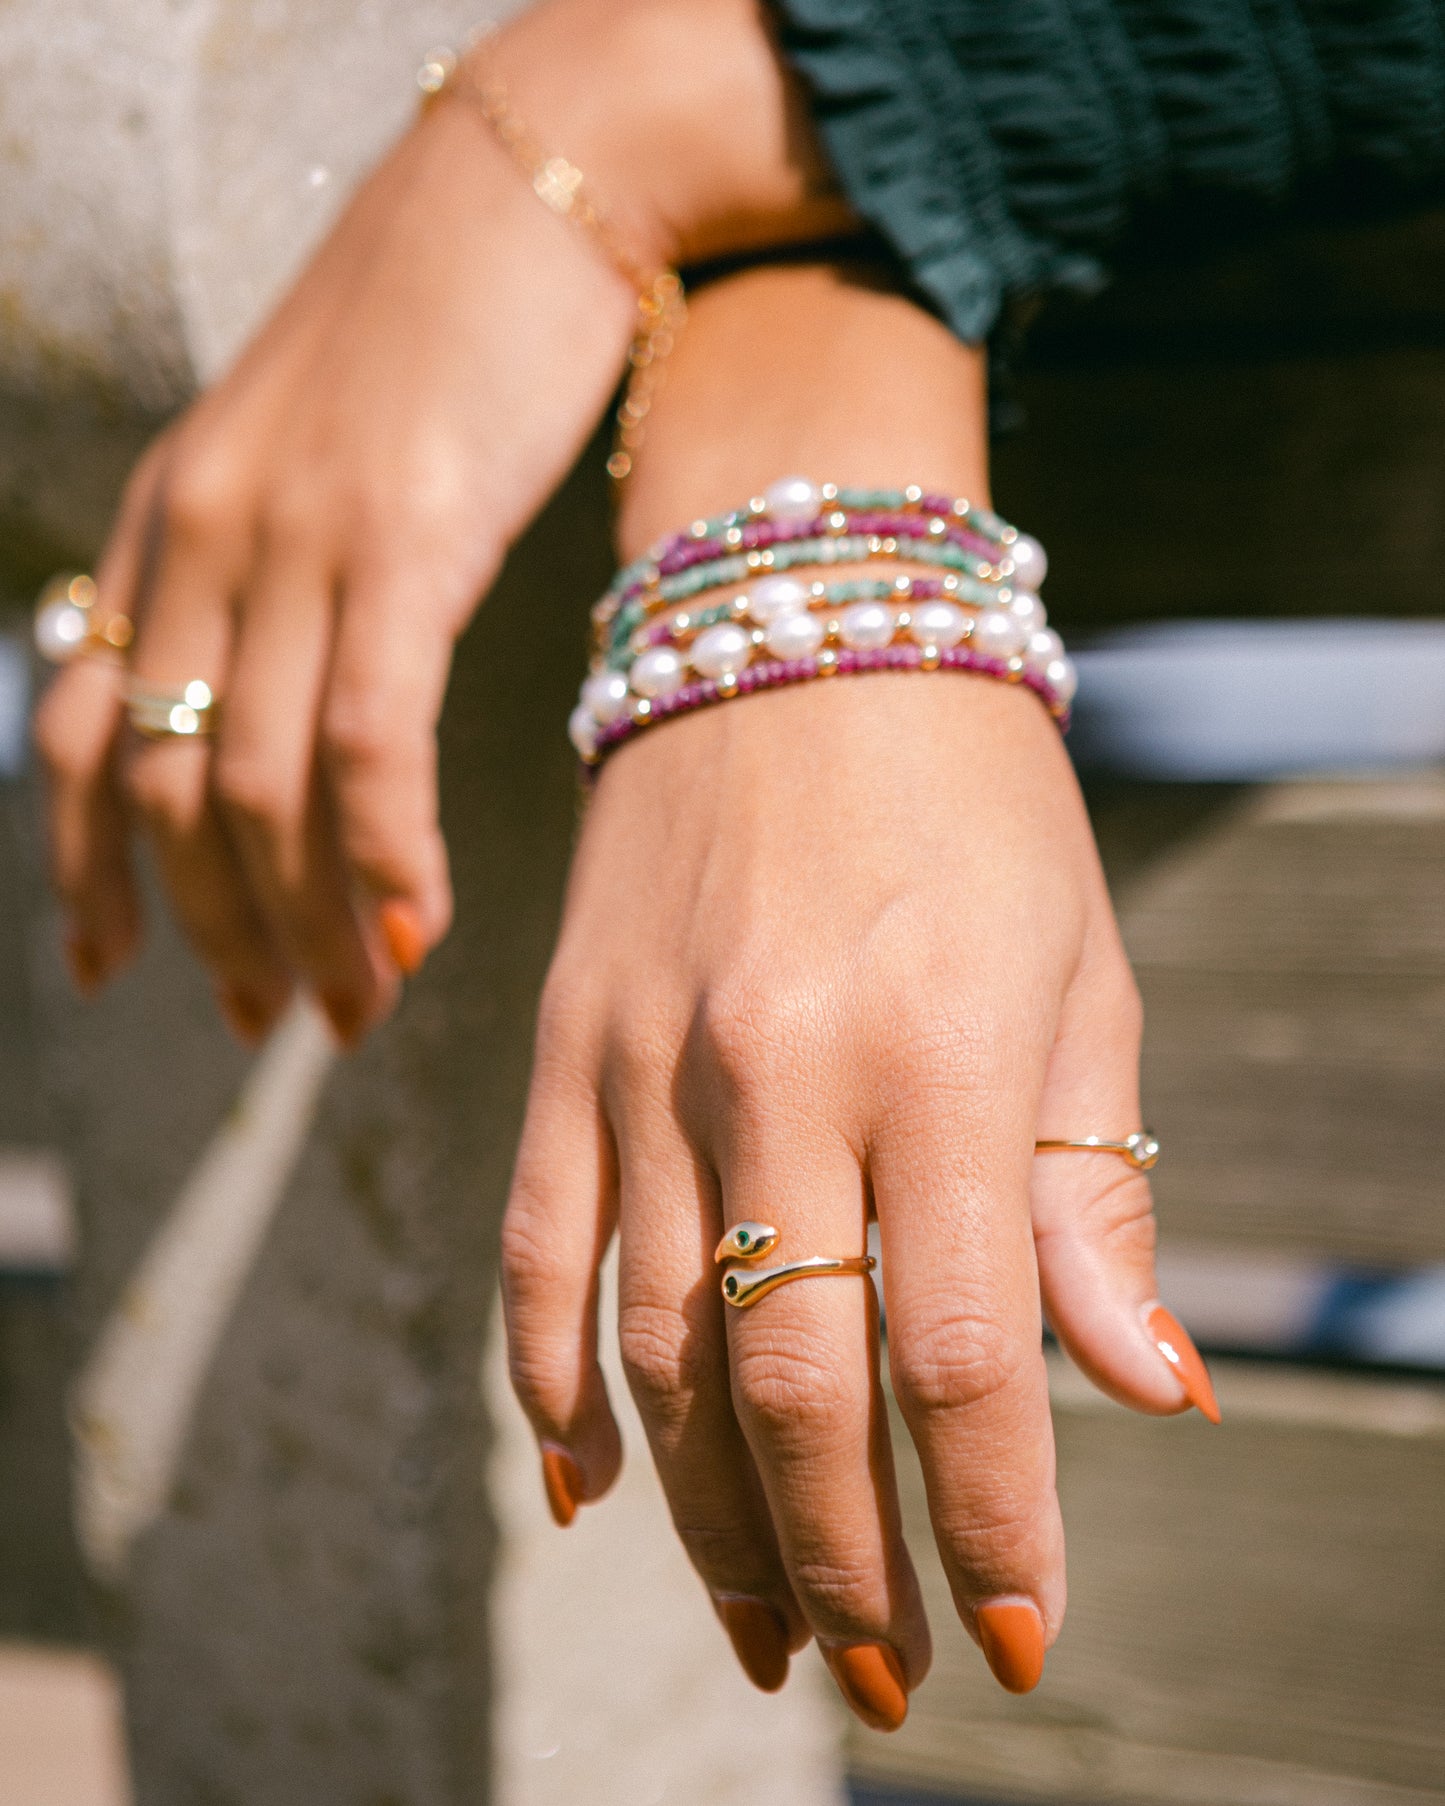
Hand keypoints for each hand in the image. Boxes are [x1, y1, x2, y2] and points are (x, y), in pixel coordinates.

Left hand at [34, 0, 850, 1043]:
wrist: (542, 183)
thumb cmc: (451, 327)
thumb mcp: (321, 451)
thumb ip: (276, 567)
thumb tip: (284, 700)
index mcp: (172, 516)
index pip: (92, 728)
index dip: (94, 868)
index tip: (116, 968)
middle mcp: (207, 534)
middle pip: (178, 788)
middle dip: (221, 929)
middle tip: (278, 1023)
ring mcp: (299, 535)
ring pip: (269, 788)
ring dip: (311, 922)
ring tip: (358, 1009)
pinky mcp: (403, 537)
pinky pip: (371, 739)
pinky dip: (386, 852)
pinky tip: (418, 927)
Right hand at [500, 266, 1213, 1725]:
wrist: (796, 625)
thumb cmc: (978, 803)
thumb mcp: (1082, 975)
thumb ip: (1095, 1193)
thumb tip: (1147, 1394)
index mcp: (942, 1055)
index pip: (965, 1353)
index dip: (992, 1519)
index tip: (1012, 1636)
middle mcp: (779, 1072)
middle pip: (792, 1382)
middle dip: (840, 1557)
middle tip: (874, 1674)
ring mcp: (648, 1063)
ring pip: (657, 1346)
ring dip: (708, 1515)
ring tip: (764, 1628)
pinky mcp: (563, 1044)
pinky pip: (536, 1247)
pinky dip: (552, 1386)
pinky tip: (586, 1490)